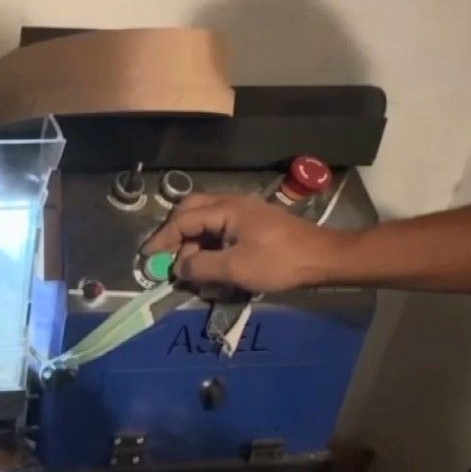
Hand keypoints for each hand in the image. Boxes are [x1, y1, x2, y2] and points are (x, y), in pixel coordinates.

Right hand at [141, 193, 343, 292]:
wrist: (323, 259)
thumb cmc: (278, 262)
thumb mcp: (234, 268)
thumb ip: (200, 266)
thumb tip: (178, 267)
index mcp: (225, 209)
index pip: (183, 220)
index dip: (162, 239)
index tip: (148, 257)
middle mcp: (232, 203)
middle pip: (191, 209)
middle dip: (174, 232)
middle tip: (166, 256)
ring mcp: (245, 211)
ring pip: (206, 217)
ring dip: (192, 238)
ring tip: (188, 264)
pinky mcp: (254, 223)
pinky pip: (220, 226)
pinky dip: (207, 240)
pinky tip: (210, 260)